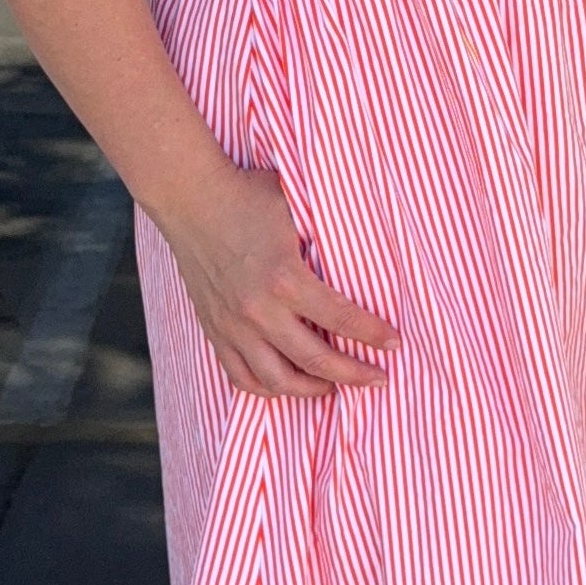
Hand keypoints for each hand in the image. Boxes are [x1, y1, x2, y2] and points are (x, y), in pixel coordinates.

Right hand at [156, 163, 396, 398]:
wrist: (189, 198)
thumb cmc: (247, 195)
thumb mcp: (296, 207)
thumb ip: (327, 234)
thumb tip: (369, 245)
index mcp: (285, 279)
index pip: (342, 319)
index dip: (374, 335)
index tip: (395, 344)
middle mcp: (259, 311)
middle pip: (316, 361)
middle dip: (355, 375)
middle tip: (379, 378)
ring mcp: (233, 326)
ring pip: (277, 381)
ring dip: (313, 390)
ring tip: (335, 386)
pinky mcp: (215, 330)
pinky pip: (241, 376)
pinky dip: (267, 388)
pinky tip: (288, 383)